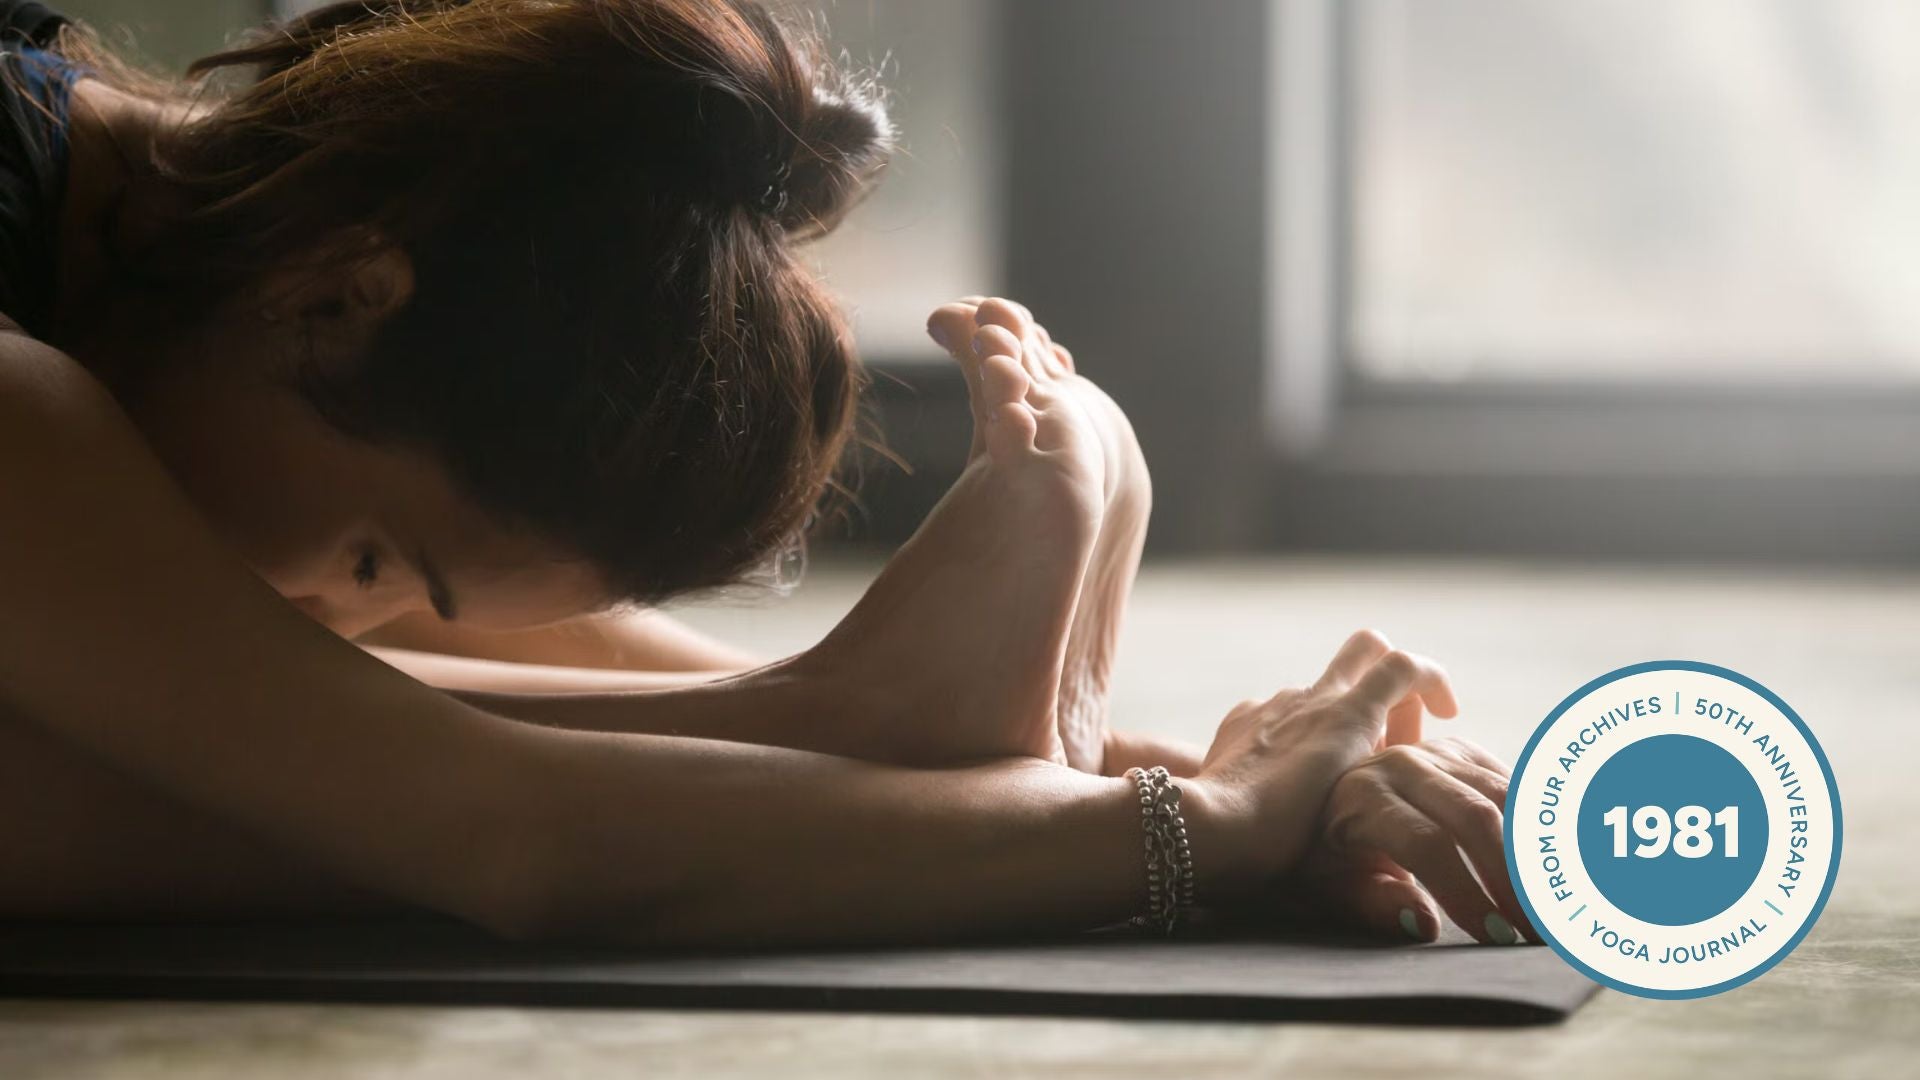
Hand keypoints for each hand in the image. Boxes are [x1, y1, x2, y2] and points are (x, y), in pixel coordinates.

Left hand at [1185, 630, 1457, 899]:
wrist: (1204, 830)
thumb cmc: (1277, 846)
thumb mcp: (1342, 860)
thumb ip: (1385, 889)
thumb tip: (1423, 925)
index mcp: (1349, 718)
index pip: (1404, 666)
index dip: (1433, 680)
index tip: (1447, 712)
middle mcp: (1312, 699)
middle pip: (1366, 647)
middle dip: (1390, 676)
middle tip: (1393, 731)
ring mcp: (1273, 705)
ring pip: (1320, 687)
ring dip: (1340, 715)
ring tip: (1339, 771)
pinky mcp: (1239, 720)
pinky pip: (1279, 710)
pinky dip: (1297, 730)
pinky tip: (1290, 775)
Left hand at [1298, 736, 1536, 944]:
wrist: (1320, 799)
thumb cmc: (1323, 855)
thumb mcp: (1331, 886)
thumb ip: (1374, 903)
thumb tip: (1425, 923)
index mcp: (1363, 796)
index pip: (1427, 844)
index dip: (1466, 891)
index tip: (1496, 935)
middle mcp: (1401, 764)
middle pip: (1475, 816)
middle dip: (1512, 878)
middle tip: (1537, 932)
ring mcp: (1435, 752)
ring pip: (1503, 795)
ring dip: (1534, 852)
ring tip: (1555, 905)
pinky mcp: (1462, 752)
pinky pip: (1511, 783)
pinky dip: (1534, 822)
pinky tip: (1551, 863)